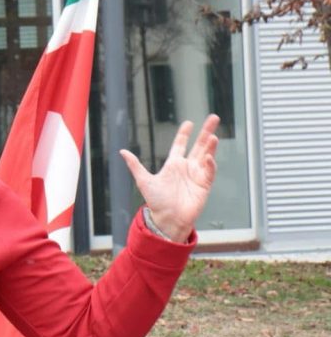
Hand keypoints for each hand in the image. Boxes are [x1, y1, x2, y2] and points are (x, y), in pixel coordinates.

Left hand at [119, 115, 220, 242]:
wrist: (167, 219)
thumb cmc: (156, 201)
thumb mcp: (144, 180)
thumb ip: (135, 165)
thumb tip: (122, 152)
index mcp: (173, 165)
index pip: (180, 145)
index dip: (184, 134)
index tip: (189, 123)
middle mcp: (187, 167)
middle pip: (198, 145)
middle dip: (205, 132)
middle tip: (213, 117)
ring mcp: (197, 175)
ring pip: (206, 156)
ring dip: (210, 146)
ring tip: (213, 135)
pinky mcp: (204, 185)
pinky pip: (209, 172)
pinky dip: (210, 164)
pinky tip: (208, 157)